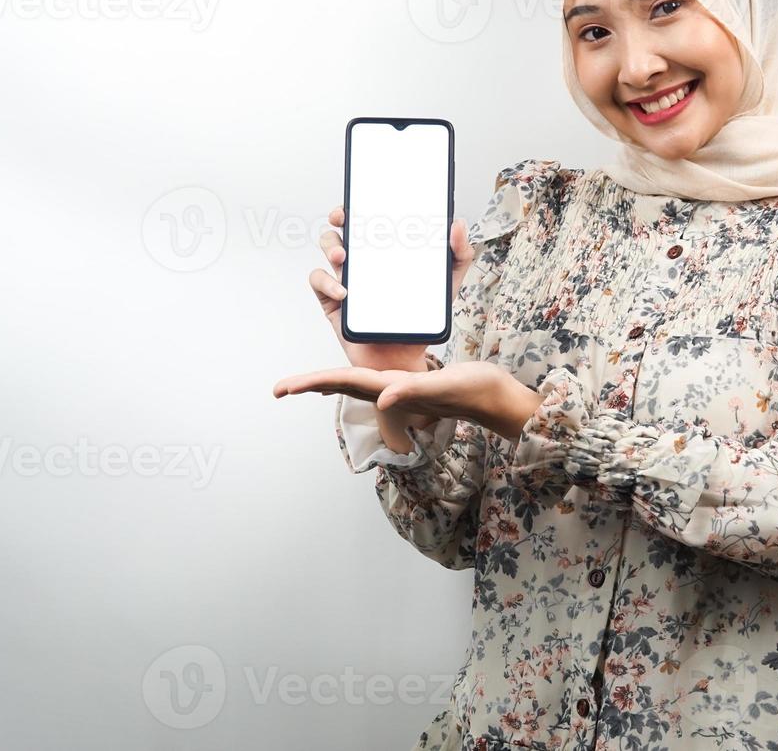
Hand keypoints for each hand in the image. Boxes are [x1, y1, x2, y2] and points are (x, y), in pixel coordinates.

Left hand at [273, 361, 542, 442]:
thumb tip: (379, 400)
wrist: (500, 400)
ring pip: (354, 385)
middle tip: (277, 390)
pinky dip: (353, 377)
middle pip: (342, 385)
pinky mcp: (413, 382)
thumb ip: (413, 393)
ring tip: (299, 386)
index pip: (345, 383)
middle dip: (309, 385)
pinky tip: (345, 380)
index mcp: (394, 388)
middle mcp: (392, 390)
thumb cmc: (478, 391)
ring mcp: (401, 388)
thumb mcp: (448, 387)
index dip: (313, 383)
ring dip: (326, 383)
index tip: (284, 388)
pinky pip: (374, 381)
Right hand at [310, 203, 474, 372]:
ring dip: (330, 246)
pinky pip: (319, 282)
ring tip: (342, 256)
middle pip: (343, 228)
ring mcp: (344, 279)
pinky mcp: (332, 301)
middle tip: (344, 218)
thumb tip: (458, 223)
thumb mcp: (448, 284)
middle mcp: (362, 261)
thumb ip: (459, 254)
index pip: (369, 220)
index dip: (362, 204)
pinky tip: (344, 292)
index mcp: (384, 252)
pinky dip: (327, 282)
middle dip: (339, 218)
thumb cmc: (421, 318)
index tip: (361, 198)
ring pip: (327, 249)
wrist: (405, 356)